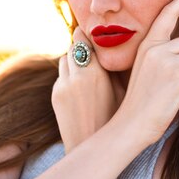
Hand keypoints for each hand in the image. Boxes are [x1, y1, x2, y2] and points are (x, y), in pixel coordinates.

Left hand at [52, 27, 118, 152]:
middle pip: (74, 45)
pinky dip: (69, 75)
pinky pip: (61, 75)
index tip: (94, 33)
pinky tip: (81, 88)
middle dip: (81, 45)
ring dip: (74, 59)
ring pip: (66, 58)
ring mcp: (63, 85)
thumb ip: (116, 68)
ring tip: (87, 69)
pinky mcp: (55, 94)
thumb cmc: (116, 118)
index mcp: (96, 73)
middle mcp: (77, 76)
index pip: (85, 39)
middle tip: (92, 47)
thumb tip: (115, 49)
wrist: (92, 146)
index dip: (88, 34)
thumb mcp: (123, 91)